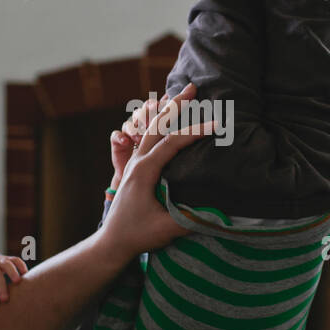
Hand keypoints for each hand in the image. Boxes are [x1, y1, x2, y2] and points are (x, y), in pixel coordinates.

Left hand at [100, 83, 213, 261]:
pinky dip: (159, 124)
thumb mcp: (165, 229)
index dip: (194, 132)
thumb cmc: (137, 235)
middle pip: (157, 125)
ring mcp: (134, 164)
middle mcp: (137, 162)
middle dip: (176, 105)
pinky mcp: (135, 169)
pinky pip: (147, 138)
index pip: (172, 143)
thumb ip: (190, 218)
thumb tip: (218, 210)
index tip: (216, 125)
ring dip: (166, 111)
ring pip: (150, 129)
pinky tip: (167, 120)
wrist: (112, 242)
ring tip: (181, 96)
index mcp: (144, 171)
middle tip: (192, 87)